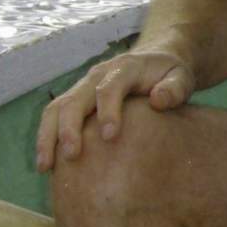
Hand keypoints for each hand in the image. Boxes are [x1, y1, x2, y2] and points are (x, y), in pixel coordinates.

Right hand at [35, 48, 194, 171]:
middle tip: (72, 156)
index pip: (109, 88)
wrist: (155, 60)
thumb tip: (158, 101)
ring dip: (48, 136)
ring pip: (56, 108)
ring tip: (46, 166)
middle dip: (69, 127)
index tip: (110, 137)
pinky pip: (54, 116)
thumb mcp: (181, 77)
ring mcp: (83, 87)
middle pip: (75, 99)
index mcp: (124, 69)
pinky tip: (46, 164)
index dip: (108, 111)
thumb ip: (175, 88)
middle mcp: (97, 75)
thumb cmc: (169, 75)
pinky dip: (46, 138)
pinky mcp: (76, 99)